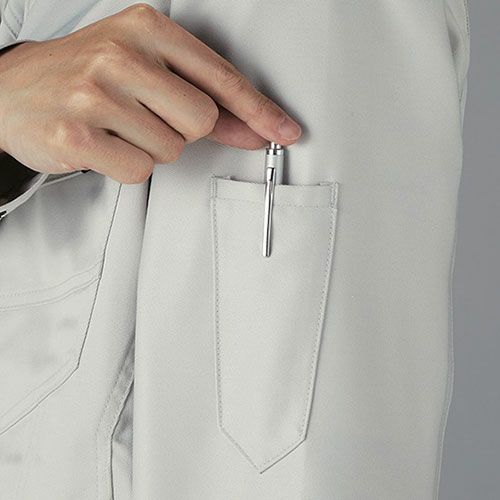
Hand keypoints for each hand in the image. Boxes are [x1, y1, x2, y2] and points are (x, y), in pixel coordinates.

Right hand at [0, 3, 301, 183]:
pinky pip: (139, 171)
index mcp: (146, 29)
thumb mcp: (146, 69)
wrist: (15, 91)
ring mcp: (95, 94)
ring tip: (116, 127)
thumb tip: (255, 128)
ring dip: (150, 148)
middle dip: (180, 130)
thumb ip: (204, 98)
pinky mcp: (77, 135)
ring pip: (170, 150)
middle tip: (142, 116)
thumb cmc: (88, 78)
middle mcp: (121, 54)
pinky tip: (102, 145)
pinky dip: (127, 167)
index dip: (258, 109)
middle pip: (201, 121)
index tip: (284, 131)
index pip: (220, 77)